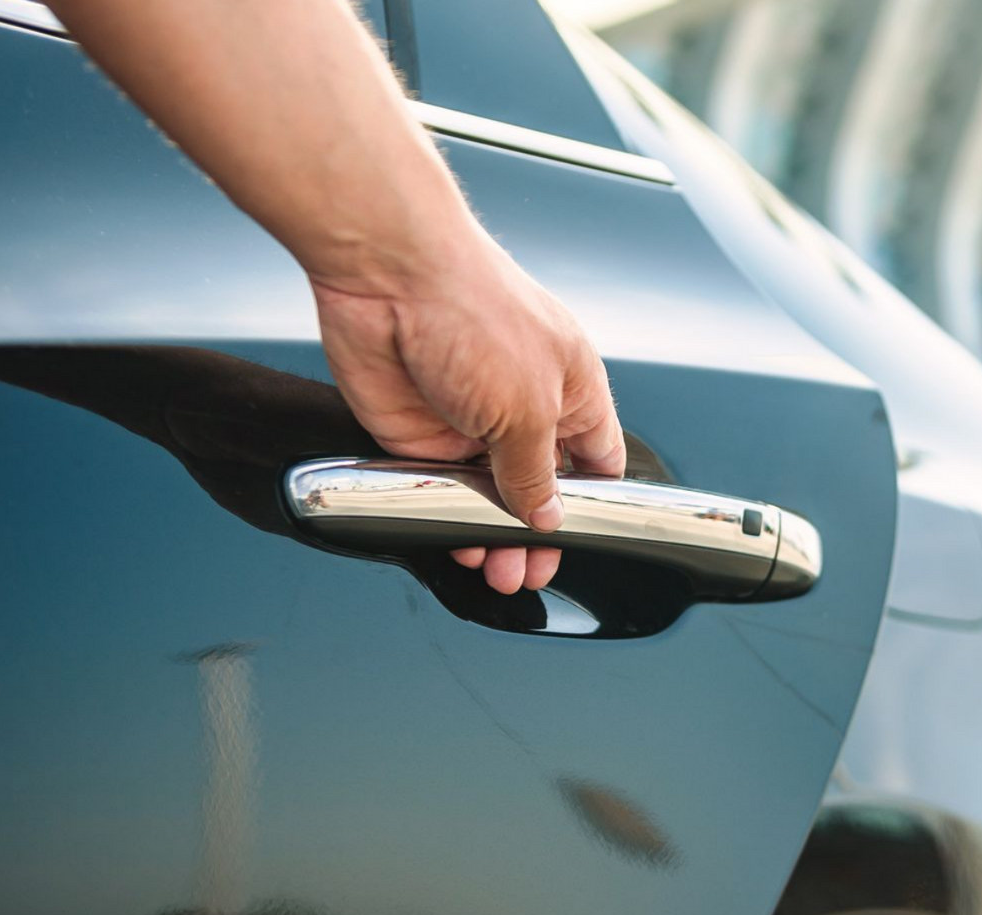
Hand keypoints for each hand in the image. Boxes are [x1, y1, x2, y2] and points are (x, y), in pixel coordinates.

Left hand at [309, 226, 624, 595]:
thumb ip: (538, 473)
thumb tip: (547, 518)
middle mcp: (522, 405)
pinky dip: (441, 518)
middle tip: (523, 572)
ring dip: (489, 535)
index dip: (589, 506)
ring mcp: (469, 420)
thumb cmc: (475, 311)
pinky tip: (449, 540)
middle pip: (537, 490)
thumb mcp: (530, 407)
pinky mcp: (418, 430)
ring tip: (491, 568)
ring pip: (485, 496)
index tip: (576, 544)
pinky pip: (434, 487)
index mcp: (571, 389)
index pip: (595, 461)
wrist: (386, 275)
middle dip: (533, 536)